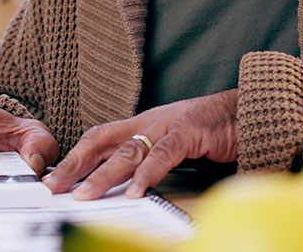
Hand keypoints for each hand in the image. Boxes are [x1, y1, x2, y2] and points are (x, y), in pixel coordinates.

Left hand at [43, 88, 238, 199]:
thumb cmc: (212, 129)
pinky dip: (149, 173)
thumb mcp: (172, 144)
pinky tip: (136, 190)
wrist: (249, 107)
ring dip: (104, 175)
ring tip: (85, 195)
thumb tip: (124, 184)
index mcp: (142, 124)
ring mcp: (168, 124)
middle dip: (76, 165)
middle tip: (54, 186)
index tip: (53, 177)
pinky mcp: (191, 131)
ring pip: (128, 151)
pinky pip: (165, 153)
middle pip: (103, 142)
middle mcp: (149, 122)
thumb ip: (148, 159)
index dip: (74, 157)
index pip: (98, 139)